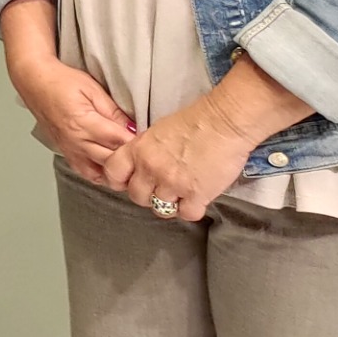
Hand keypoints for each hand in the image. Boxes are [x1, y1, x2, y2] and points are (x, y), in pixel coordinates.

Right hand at [0, 0, 134, 186]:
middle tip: (150, 158)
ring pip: (101, 174)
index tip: (155, 145)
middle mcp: (76, 141)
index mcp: (83, 123)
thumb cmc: (62, 81)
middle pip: (112, 161)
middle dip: (132, 161)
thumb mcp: (92, 89)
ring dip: (118, 173)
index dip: (139, 145)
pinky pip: (88, 173)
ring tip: (134, 167)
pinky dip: (103, 175)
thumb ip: (114, 111)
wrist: (34, 82)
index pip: (119, 141)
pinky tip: (114, 170)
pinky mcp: (67, 153)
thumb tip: (135, 128)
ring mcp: (70, 150)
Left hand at [103, 54, 311, 220]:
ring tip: (182, 193)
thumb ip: (145, 151)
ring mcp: (172, 184)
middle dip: (147, 195)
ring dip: (171, 204)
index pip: (113, 172)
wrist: (224, 122)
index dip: (119, 180)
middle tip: (161, 188)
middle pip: (136, 196)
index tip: (130, 181)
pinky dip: (192, 210)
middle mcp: (150, 168)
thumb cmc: (194, 121)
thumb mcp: (158, 131)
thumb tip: (140, 166)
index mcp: (138, 149)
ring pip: (160, 209)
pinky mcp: (196, 195)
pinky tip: (197, 198)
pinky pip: (186, 215)